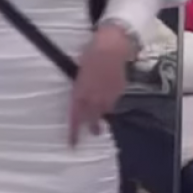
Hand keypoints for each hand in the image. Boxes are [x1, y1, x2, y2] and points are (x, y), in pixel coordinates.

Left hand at [69, 23, 133, 145]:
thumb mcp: (78, 71)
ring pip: (104, 112)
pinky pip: (113, 102)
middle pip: (91, 118)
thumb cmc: (90, 55)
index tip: (72, 144)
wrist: (111, 48)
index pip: (76, 116)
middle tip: (90, 135)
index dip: (74, 131)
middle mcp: (95, 97)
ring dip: (100, 117)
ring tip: (99, 125)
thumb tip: (77, 96)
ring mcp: (109, 95)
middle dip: (90, 127)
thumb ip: (78, 86)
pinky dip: (109, 104)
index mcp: (81, 92)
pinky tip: (108, 104)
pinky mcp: (120, 90)